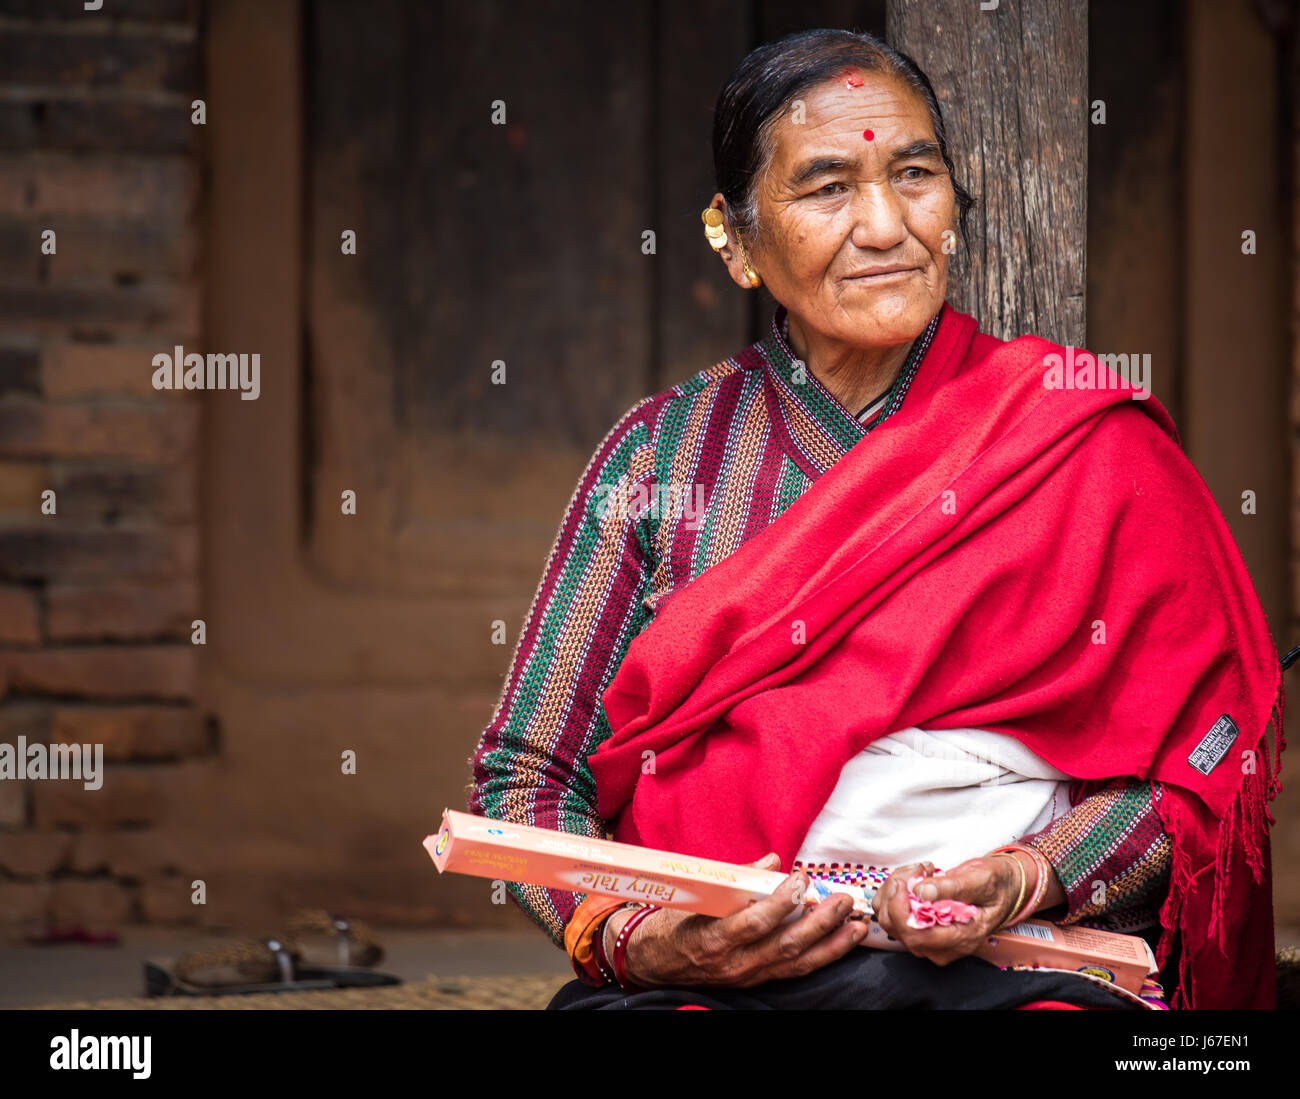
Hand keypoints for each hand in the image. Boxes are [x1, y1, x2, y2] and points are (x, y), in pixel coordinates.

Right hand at [612, 853, 865, 988]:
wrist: (656, 962)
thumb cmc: (676, 921)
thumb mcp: (699, 895)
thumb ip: (738, 877)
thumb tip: (774, 860)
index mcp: (713, 938)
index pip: (754, 922)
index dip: (781, 902)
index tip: (801, 879)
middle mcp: (734, 963)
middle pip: (785, 945)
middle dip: (820, 923)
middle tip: (844, 900)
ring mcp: (748, 976)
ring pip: (797, 963)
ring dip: (832, 944)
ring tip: (858, 925)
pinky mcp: (757, 981)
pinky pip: (795, 971)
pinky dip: (822, 956)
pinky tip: (843, 942)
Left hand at [871, 854, 1035, 966]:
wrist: (1003, 888)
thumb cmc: (996, 885)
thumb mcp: (980, 879)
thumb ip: (952, 887)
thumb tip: (920, 891)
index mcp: (961, 939)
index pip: (915, 936)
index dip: (900, 908)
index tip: (907, 880)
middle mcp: (942, 945)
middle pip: (897, 928)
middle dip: (897, 893)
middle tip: (918, 869)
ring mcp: (929, 939)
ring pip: (890, 920)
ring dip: (894, 890)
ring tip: (918, 871)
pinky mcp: (920, 928)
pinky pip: (892, 913)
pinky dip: (894, 892)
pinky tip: (912, 878)